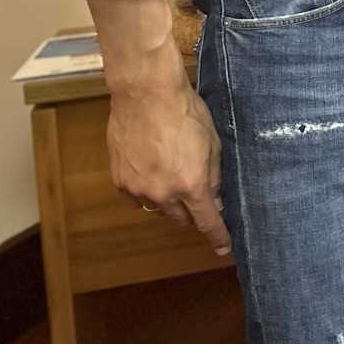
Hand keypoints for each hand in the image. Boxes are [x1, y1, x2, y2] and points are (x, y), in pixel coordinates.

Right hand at [81, 0, 229, 256]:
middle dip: (193, 210)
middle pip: (182, 218)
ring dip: (170, 201)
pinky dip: (148, 191)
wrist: (145, 95)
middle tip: (198, 192)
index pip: (207, 222)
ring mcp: (138, 189)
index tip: (224, 248)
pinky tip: (153, 171)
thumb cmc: (186, 113)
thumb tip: (215, 201)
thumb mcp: (213, 144)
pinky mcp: (119, 181)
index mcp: (191, 185)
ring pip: (158, 209)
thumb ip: (214, 177)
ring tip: (174, 174)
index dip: (218, 237)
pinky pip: (137, 198)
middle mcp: (163, 193)